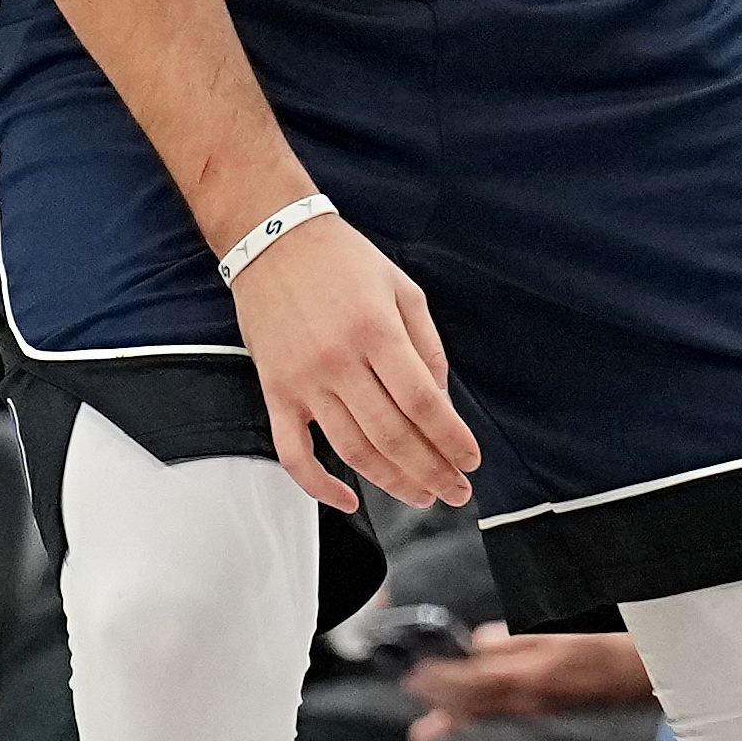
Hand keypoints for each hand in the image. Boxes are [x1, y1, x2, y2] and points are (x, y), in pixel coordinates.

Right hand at [226, 210, 476, 513]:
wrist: (271, 240)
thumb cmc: (340, 261)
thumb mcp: (403, 289)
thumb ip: (427, 347)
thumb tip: (441, 403)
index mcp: (377, 331)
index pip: (423, 403)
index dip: (452, 440)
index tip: (470, 461)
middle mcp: (339, 361)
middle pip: (392, 436)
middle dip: (432, 471)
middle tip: (456, 491)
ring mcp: (304, 381)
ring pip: (352, 451)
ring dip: (392, 482)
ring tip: (421, 495)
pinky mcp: (275, 392)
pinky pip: (293, 454)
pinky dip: (319, 486)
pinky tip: (349, 500)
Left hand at [404, 622, 656, 740]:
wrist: (659, 683)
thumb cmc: (615, 652)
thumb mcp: (563, 634)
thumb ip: (518, 640)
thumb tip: (480, 641)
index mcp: (529, 676)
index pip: (470, 681)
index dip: (439, 680)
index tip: (413, 677)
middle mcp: (531, 705)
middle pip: (474, 712)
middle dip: (442, 716)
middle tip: (417, 728)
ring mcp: (543, 722)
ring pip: (492, 727)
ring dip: (460, 730)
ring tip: (431, 739)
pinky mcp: (557, 730)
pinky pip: (514, 733)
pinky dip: (490, 734)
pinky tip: (481, 738)